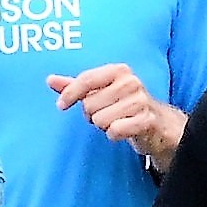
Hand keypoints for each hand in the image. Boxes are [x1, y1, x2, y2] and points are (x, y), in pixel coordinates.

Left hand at [50, 63, 182, 164]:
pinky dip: (114, 135)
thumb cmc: (123, 105)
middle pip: (90, 104)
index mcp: (118, 71)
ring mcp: (140, 101)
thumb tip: (50, 79)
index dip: (70, 93)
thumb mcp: (100, 91)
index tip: (61, 105)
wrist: (156, 123)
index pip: (86, 79)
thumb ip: (75, 86)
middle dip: (92, 114)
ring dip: (104, 125)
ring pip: (100, 120)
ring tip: (116, 121)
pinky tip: (123, 130)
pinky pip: (114, 131)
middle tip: (105, 114)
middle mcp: (131, 82)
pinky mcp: (146, 120)